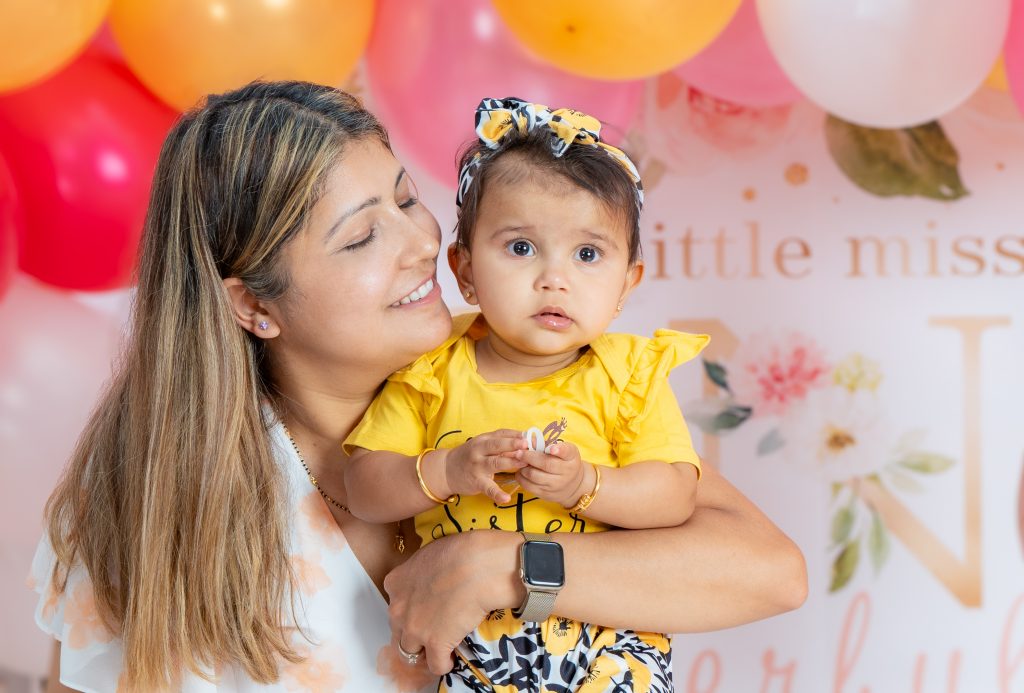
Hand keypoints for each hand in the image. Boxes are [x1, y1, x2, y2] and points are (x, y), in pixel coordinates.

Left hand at [383, 531, 518, 674]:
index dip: (410, 611)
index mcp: (395, 583)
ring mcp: (414, 629)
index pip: (395, 606)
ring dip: (424, 651)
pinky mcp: (435, 644)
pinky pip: (435, 665)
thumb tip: (432, 580)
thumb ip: (421, 574)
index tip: (424, 611)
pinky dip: (443, 664)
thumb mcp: (429, 555)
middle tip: (432, 629)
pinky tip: (452, 657)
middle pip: (398, 630)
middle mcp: (398, 608)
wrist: (477, 566)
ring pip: (410, 652)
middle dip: (413, 632)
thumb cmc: (460, 553)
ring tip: (440, 647)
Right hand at [442, 429, 526, 503]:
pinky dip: (497, 493)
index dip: (518, 435)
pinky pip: (488, 488)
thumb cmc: (470, 456)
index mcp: (484, 439)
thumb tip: (526, 440)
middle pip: (497, 445)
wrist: (446, 470)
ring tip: (524, 464)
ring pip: (495, 463)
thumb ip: (501, 443)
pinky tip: (506, 498)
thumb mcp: (483, 445)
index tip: (533, 437)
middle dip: (513, 444)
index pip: (502, 434)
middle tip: (528, 445)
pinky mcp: (476, 481)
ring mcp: (477, 466)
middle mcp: (479, 450)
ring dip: (511, 462)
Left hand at [516, 441, 592, 507]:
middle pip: (545, 464)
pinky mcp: (545, 494)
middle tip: (519, 452)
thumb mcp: (564, 451)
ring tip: (520, 462)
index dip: (559, 450)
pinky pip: (528, 486)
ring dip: (523, 467)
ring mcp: (555, 485)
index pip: (566, 452)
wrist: (571, 485)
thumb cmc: (565, 462)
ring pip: (533, 475)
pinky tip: (521, 471)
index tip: (551, 448)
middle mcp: (566, 473)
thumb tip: (530, 441)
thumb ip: (550, 445)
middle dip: (529, 457)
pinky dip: (521, 477)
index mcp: (571, 458)